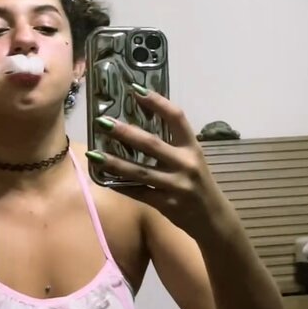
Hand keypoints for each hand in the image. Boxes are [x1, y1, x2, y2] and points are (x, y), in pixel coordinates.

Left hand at [86, 86, 219, 237]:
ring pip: (140, 172)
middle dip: (125, 132)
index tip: (135, 89)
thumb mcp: (192, 159)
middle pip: (152, 144)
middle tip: (102, 122)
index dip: (157, 102)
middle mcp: (186, 163)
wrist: (214, 219)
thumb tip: (138, 123)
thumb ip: (172, 143)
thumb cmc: (198, 183)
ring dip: (114, 162)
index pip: (176, 118)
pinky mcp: (167, 204)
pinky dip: (120, 185)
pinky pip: (138, 193)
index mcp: (192, 147)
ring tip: (93, 153)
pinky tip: (103, 178)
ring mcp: (176, 185)